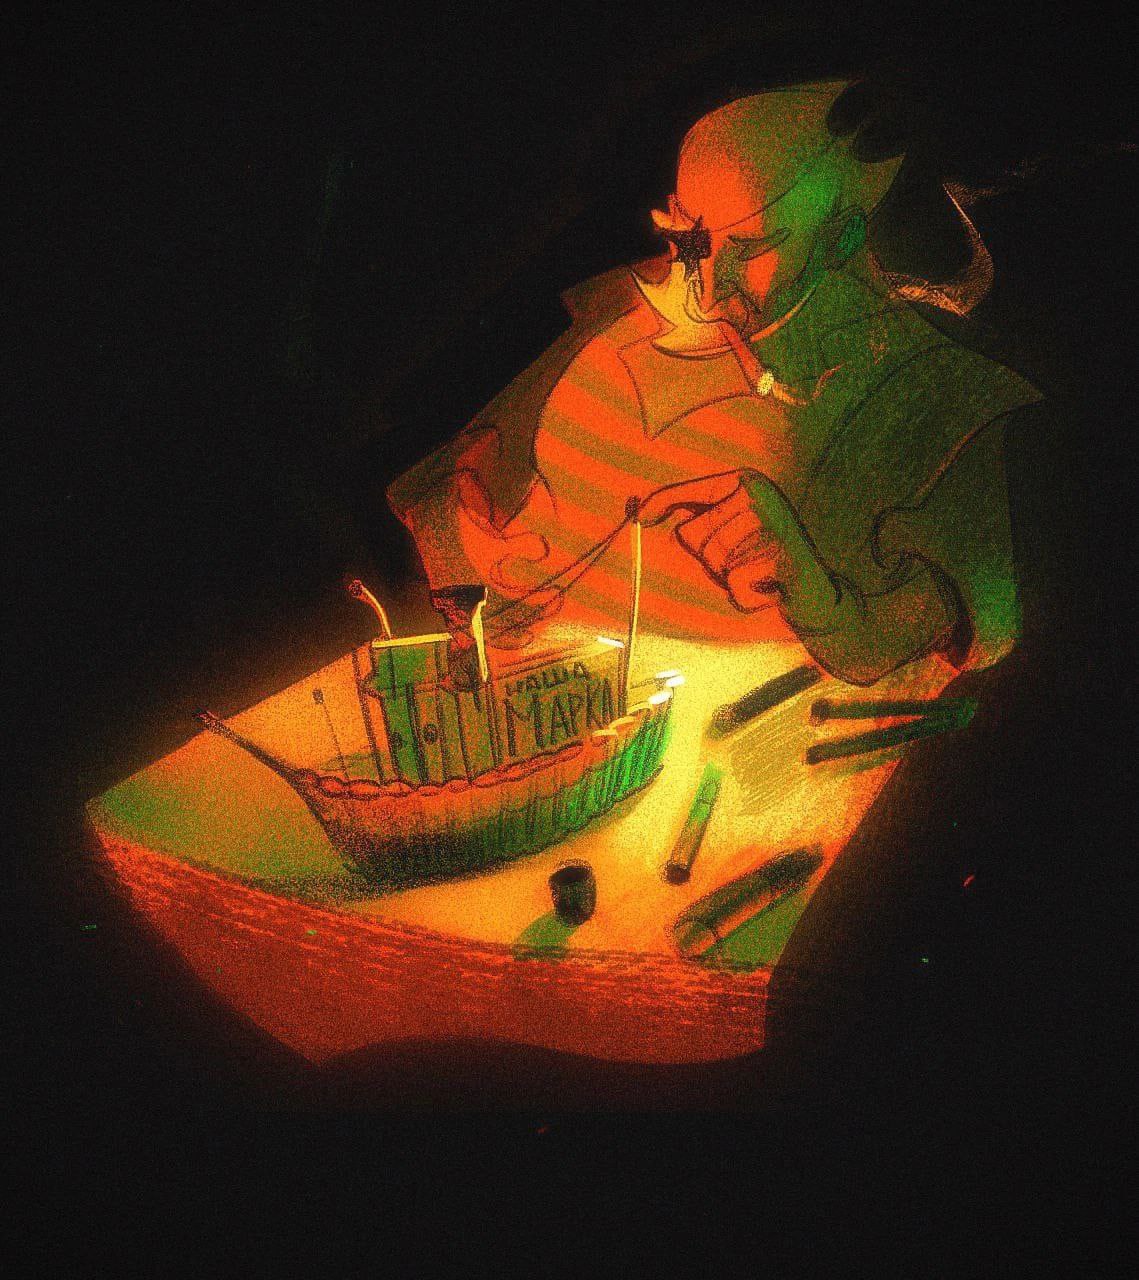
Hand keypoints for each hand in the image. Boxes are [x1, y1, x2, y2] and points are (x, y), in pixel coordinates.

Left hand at [636, 471, 787, 611]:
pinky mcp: (782, 557)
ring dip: (728, 577)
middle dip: (710, 557)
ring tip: (756, 571)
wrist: (814, 591)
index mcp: (747, 480)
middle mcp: (761, 494)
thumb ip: (694, 515)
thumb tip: (639, 512)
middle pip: (695, 534)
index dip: (661, 503)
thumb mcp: (730, 527)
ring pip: (714, 561)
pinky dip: (744, 596)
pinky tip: (766, 589)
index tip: (637, 517)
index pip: (691, 491)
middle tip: (743, 560)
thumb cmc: (759, 558)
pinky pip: (734, 584)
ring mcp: (773, 524)